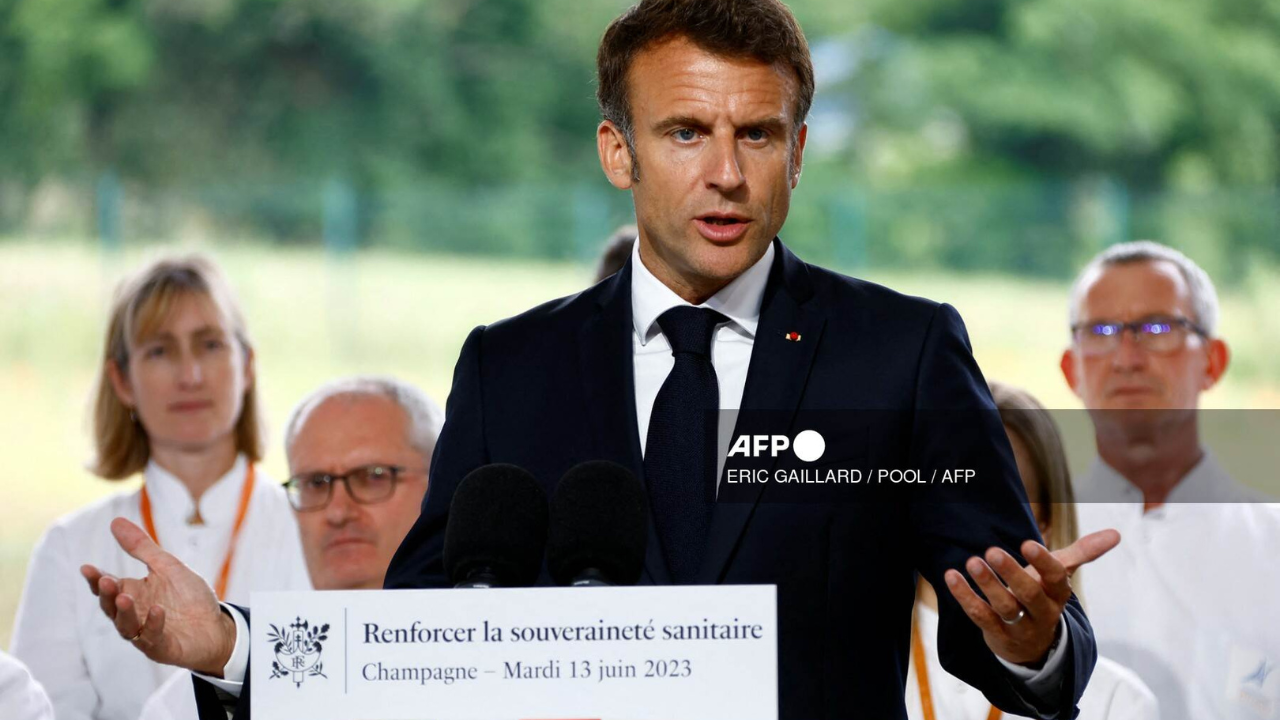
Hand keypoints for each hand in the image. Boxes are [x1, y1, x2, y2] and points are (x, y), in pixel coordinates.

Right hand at [80, 517, 236, 675]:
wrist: (216, 627)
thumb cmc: (189, 597)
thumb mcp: (167, 566)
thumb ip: (141, 548)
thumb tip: (115, 521)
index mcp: (132, 593)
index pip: (107, 586)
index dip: (95, 579)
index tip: (86, 567)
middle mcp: (134, 614)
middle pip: (111, 607)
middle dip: (106, 594)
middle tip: (105, 580)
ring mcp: (145, 633)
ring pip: (126, 626)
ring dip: (124, 612)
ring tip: (124, 597)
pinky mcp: (162, 647)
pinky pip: (153, 637)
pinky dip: (154, 624)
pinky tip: (158, 610)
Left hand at [944, 529, 1119, 665]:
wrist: (1031, 644)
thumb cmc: (1043, 596)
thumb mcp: (1061, 575)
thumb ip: (1084, 552)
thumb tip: (1116, 534)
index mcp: (1059, 594)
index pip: (1056, 578)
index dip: (1043, 562)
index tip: (1027, 542)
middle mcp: (1042, 612)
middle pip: (1030, 595)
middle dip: (1012, 573)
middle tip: (991, 551)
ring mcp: (1020, 627)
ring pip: (1004, 608)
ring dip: (987, 585)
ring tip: (971, 561)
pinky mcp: (997, 635)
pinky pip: (980, 617)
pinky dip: (965, 597)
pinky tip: (951, 576)